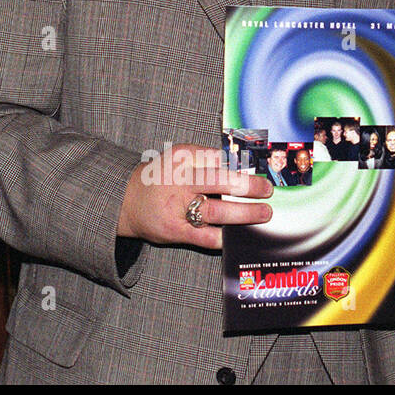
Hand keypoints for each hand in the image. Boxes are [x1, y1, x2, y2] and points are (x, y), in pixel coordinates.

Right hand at [116, 144, 272, 249]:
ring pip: (218, 211)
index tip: (259, 169)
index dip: (242, 164)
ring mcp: (177, 206)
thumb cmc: (161, 178)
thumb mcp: (178, 159)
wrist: (127, 200)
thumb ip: (206, 159)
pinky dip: (225, 237)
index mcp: (182, 157)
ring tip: (264, 213)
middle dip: (250, 186)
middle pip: (222, 181)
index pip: (218, 157)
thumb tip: (244, 167)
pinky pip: (206, 237)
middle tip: (267, 190)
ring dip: (245, 214)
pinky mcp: (175, 230)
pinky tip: (237, 235)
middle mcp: (180, 180)